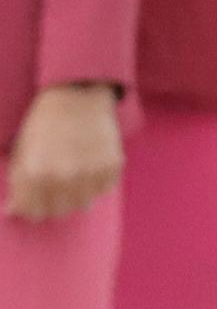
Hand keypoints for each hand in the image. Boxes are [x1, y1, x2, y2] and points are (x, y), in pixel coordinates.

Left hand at [4, 83, 118, 222]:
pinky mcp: (112, 167)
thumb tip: (12, 212)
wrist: (76, 96)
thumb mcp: (21, 151)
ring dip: (76, 194)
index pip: (33, 213)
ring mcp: (90, 174)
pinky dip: (96, 183)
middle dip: (54, 202)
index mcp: (34, 175)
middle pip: (59, 212)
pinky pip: (103, 190)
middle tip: (54, 185)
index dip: (32, 206)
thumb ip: (18, 184)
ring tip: (73, 174)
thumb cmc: (43, 123)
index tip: (34, 198)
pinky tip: (89, 165)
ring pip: (84, 205)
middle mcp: (63, 178)